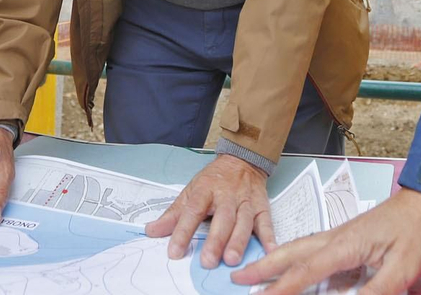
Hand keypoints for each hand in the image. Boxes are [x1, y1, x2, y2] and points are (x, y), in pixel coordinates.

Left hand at [145, 153, 273, 268]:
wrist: (242, 159)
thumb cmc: (214, 179)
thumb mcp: (191, 191)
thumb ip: (173, 214)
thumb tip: (151, 231)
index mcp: (205, 190)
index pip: (192, 211)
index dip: (182, 232)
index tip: (175, 252)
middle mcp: (227, 195)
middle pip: (222, 218)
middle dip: (215, 240)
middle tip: (208, 260)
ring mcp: (246, 201)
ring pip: (243, 222)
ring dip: (238, 241)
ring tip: (231, 259)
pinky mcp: (262, 206)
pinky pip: (266, 222)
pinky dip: (269, 236)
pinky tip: (269, 250)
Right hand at [230, 188, 420, 294]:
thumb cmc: (416, 232)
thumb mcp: (403, 269)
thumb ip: (375, 290)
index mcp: (346, 245)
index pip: (307, 271)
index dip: (282, 289)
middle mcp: (335, 238)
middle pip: (292, 253)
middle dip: (263, 267)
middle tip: (237, 277)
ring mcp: (339, 236)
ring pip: (298, 248)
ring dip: (273, 260)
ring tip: (253, 271)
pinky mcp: (346, 238)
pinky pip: (311, 250)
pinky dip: (292, 258)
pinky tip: (290, 266)